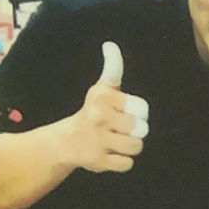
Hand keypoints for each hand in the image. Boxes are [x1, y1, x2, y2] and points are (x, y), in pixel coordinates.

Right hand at [67, 41, 149, 173]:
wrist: (67, 141)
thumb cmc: (93, 112)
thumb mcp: (102, 89)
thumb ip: (113, 68)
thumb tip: (111, 45)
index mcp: (103, 97)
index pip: (142, 108)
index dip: (136, 112)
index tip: (123, 112)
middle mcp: (99, 116)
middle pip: (141, 129)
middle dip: (134, 131)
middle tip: (118, 129)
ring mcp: (98, 140)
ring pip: (136, 146)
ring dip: (130, 147)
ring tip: (116, 142)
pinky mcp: (98, 161)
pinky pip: (127, 164)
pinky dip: (122, 162)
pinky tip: (110, 154)